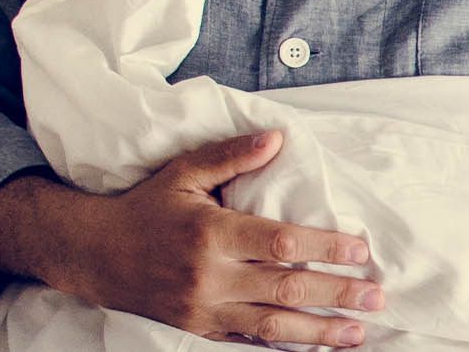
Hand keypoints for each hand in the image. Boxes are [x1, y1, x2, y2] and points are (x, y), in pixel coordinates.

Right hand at [0, 130, 382, 347]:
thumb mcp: (184, 171)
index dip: (324, 247)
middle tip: (377, 295)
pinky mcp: (198, 328)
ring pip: (272, 324)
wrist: (91, 253)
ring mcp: (204, 308)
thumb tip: (279, 137)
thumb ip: (232, 154)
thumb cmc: (145, 206)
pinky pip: (248, 340)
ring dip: (319, 331)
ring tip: (358, 331)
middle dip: (336, 293)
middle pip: (285, 287)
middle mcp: (210, 276)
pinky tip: (314, 346)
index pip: (280, 243)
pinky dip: (284, 345)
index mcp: (212, 233)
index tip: (361, 251)